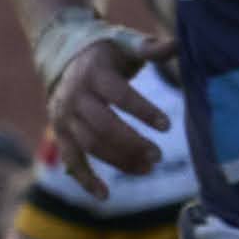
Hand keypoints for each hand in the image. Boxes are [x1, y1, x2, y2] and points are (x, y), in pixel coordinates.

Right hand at [41, 23, 175, 177]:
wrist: (62, 57)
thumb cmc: (105, 53)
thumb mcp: (124, 43)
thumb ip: (149, 47)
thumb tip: (178, 43)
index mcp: (93, 73)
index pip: (118, 94)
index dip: (142, 110)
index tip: (167, 125)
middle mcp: (74, 96)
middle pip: (102, 125)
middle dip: (131, 143)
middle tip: (158, 155)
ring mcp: (64, 117)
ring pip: (90, 145)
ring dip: (119, 160)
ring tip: (148, 169)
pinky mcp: (60, 133)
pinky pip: (71, 159)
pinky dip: (85, 179)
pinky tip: (105, 195)